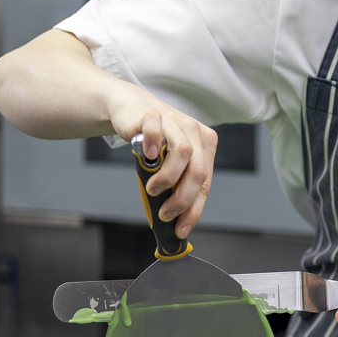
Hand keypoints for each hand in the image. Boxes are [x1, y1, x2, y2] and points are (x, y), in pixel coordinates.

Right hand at [110, 90, 217, 239]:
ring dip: (168, 178)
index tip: (181, 228)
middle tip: (165, 213)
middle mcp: (195, 132)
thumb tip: (175, 219)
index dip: (194, 209)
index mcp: (205, 146)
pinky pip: (157, 130)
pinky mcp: (154, 114)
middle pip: (198, 171)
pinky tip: (147, 158)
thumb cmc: (153, 140)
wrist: (132, 108)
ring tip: (153, 190)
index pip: (205, 183)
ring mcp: (176, 121)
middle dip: (182, 200)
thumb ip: (177, 183)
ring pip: (184, 153)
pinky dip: (153, 146)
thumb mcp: (170, 162)